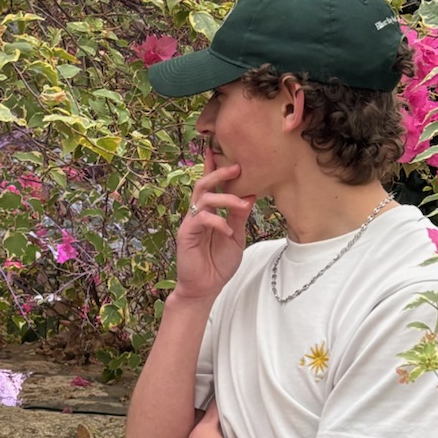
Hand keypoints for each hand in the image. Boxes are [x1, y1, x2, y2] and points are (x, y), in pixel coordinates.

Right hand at [174, 145, 253, 306]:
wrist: (205, 288)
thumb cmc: (218, 264)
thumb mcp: (236, 237)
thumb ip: (239, 217)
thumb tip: (250, 196)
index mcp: (210, 212)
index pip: (211, 186)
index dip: (213, 167)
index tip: (219, 150)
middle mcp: (198, 213)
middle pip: (203, 184)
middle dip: (219, 172)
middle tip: (237, 167)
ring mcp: (191, 222)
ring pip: (203, 197)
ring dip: (225, 197)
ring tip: (242, 203)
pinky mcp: (187, 233)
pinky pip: (202, 219)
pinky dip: (218, 221)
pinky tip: (228, 231)